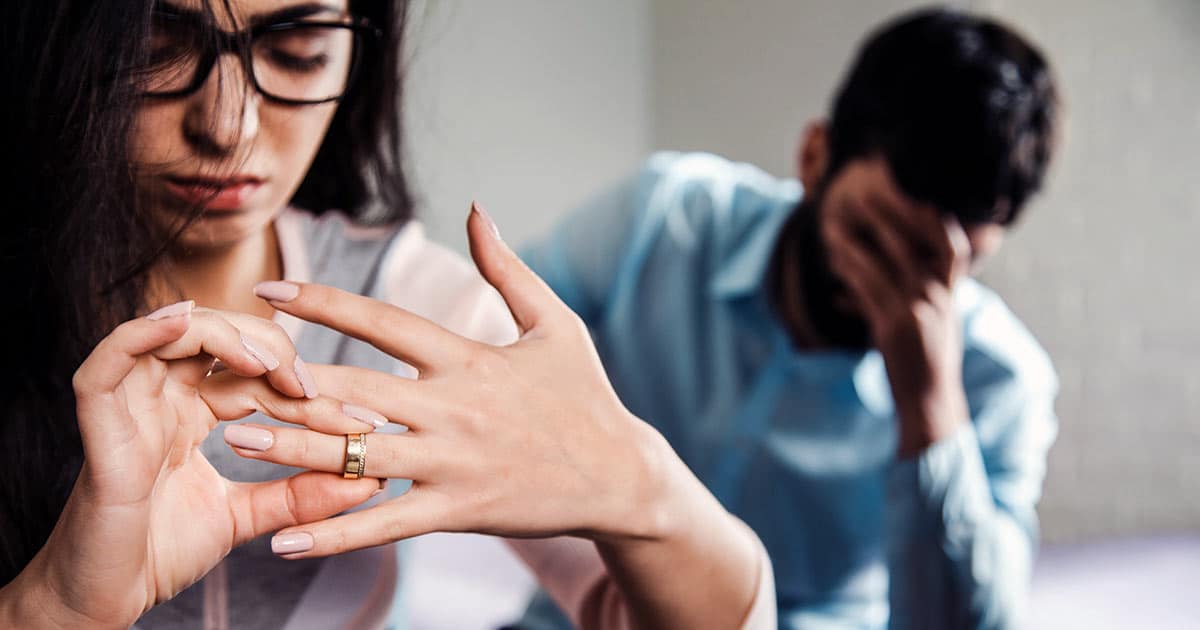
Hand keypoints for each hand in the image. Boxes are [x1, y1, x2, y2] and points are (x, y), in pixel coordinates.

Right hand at [2, 304, 380, 628]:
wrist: (103, 600)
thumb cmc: (161, 553)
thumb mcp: (247, 516)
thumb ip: (301, 495)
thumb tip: (369, 477)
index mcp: (192, 411)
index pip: (256, 376)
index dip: (308, 389)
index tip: (362, 422)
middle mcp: (161, 397)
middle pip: (219, 338)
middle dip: (275, 351)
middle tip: (313, 389)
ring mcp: (129, 403)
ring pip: (172, 332)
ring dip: (224, 335)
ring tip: (268, 364)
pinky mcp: (99, 422)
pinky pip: (110, 359)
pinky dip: (143, 333)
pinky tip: (184, 325)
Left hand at [236, 206, 684, 557]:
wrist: (621, 476)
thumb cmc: (585, 395)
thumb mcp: (555, 322)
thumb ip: (507, 268)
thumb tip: (475, 208)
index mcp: (469, 358)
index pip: (384, 322)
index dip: (324, 302)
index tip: (269, 290)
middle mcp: (453, 408)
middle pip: (355, 390)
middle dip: (286, 380)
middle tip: (224, 371)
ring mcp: (453, 463)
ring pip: (359, 456)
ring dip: (293, 449)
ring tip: (235, 443)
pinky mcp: (459, 511)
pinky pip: (385, 525)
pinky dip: (335, 533)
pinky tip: (286, 542)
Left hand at [822, 159, 972, 456]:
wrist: (929, 402)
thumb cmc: (923, 363)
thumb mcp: (924, 325)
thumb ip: (900, 299)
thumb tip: (853, 289)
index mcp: (951, 294)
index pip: (952, 247)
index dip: (937, 218)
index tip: (918, 192)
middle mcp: (939, 297)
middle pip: (914, 243)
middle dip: (889, 214)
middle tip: (864, 192)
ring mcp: (919, 310)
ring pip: (886, 262)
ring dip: (860, 237)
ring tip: (837, 221)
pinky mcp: (895, 325)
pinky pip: (869, 288)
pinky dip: (850, 270)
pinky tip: (835, 257)